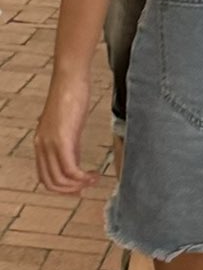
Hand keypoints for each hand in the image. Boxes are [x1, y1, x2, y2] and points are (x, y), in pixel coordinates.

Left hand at [35, 70, 96, 192]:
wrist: (70, 79)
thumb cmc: (71, 96)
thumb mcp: (69, 127)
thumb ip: (70, 145)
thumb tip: (75, 162)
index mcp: (41, 143)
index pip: (45, 177)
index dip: (62, 188)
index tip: (79, 186)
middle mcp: (42, 146)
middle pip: (51, 183)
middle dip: (70, 190)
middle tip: (87, 186)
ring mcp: (50, 144)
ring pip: (60, 180)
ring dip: (78, 185)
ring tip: (93, 180)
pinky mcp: (62, 140)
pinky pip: (70, 169)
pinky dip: (83, 177)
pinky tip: (94, 174)